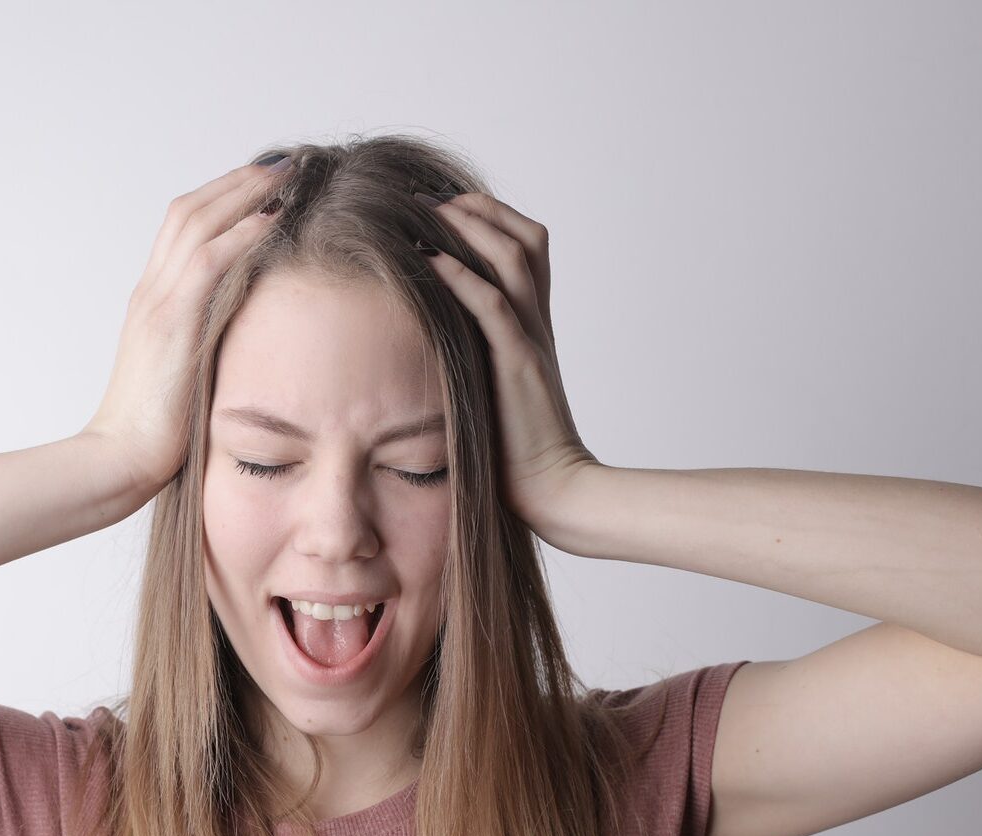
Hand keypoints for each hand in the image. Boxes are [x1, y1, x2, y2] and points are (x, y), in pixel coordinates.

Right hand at [80, 157, 291, 493]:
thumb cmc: (156, 432)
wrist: (120, 458)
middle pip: (190, 211)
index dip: (223, 199)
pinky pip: (209, 261)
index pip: (183, 229)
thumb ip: (206, 345)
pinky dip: (241, 233)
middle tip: (283, 163)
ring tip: (287, 175)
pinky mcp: (171, 323)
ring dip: (245, 193)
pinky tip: (274, 218)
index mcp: (152, 302)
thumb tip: (246, 338)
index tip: (263, 184)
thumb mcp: (185, 375)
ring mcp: (157, 303)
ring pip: (198, 222)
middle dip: (238, 182)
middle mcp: (151, 292)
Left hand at [415, 191, 598, 539]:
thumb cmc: (517, 450)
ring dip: (469, 228)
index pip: (529, 249)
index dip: (493, 219)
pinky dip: (461, 275)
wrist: (553, 488)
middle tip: (431, 201)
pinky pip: (491, 305)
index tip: (447, 210)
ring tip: (428, 214)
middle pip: (527, 238)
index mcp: (535, 326)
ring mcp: (532, 340)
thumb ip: (478, 357)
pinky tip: (430, 260)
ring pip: (513, 257)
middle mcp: (538, 323)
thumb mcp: (496, 389)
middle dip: (480, 210)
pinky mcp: (519, 363)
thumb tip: (433, 340)